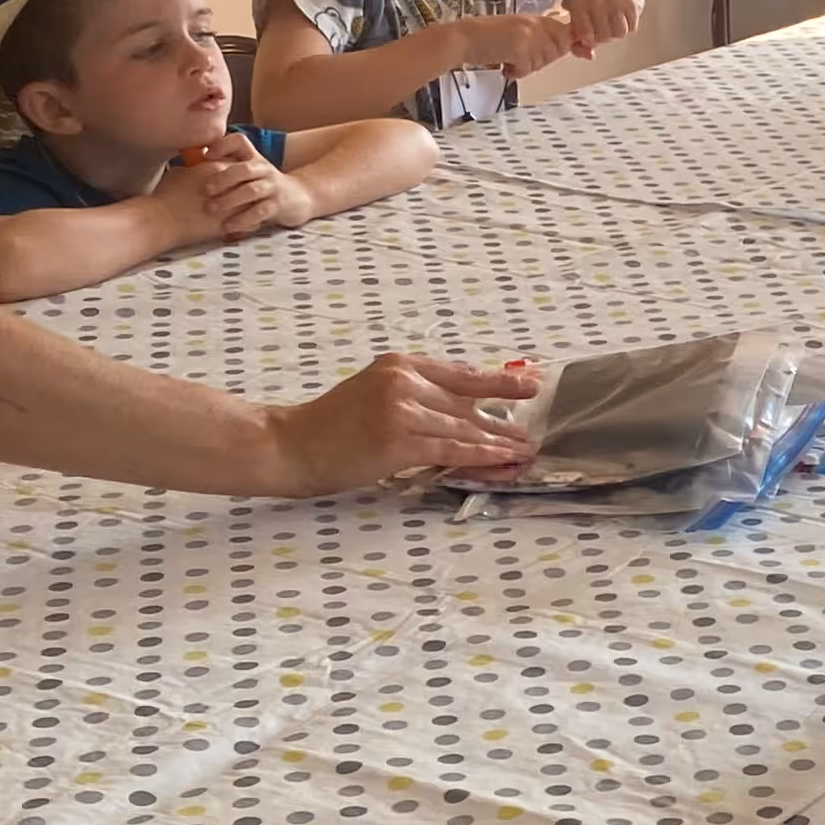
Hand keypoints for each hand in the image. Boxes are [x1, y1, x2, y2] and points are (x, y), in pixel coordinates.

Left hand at [168, 135, 295, 244]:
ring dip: (230, 200)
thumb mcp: (248, 172)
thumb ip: (224, 169)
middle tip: (206, 190)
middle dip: (223, 178)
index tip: (206, 156)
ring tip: (212, 209)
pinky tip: (228, 227)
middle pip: (243, 168)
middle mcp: (264, 169)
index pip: (239, 141)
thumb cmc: (263, 185)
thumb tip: (186, 168)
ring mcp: (273, 187)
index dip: (223, 146)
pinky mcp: (279, 205)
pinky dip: (243, 219)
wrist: (299, 197)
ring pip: (251, 191)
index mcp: (253, 157)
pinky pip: (260, 212)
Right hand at [264, 352, 540, 493]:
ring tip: (524, 450)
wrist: (290, 445)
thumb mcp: (374, 393)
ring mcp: (403, 410)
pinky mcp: (400, 441)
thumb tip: (464, 409)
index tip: (529, 382)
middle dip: (502, 418)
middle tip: (533, 427)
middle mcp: (404, 381)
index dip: (498, 380)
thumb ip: (414, 396)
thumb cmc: (330, 426)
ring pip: (464, 427)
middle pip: (467, 402)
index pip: (460, 373)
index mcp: (399, 364)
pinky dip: (482, 455)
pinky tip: (503, 459)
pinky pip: (452, 449)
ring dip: (499, 441)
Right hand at [451, 11, 580, 78]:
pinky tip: (502, 64)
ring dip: (526, 66)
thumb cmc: (485, 39)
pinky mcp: (519, 48)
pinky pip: (528, 68)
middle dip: (543, 60)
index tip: (588, 54)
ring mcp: (527, 35)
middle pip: (558, 49)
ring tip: (507, 59)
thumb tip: (562, 51)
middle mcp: (533, 24)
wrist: (462, 38)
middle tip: (519, 59)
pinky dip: (515, 72)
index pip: (564, 31)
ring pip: (543, 61)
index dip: (574, 44)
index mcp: (533, 19)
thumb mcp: (515, 34)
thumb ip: (538, 40)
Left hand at [561, 0, 649, 56]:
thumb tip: (589, 55)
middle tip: (602, 29)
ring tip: (612, 23)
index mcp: (579, 3)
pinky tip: (623, 17)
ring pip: (618, 33)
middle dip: (603, 38)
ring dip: (616, 33)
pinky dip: (628, 27)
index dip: (587, 39)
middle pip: (602, 36)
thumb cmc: (597, 7)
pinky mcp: (631, 3)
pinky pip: (631, 28)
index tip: (588, 38)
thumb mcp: (582, 20)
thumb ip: (579, 42)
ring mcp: (614, 0)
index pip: (583, 32)